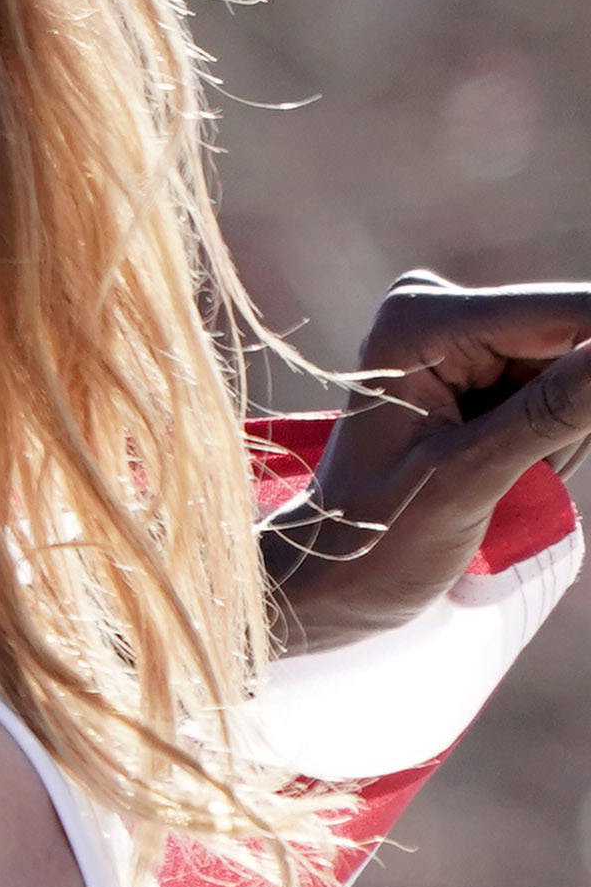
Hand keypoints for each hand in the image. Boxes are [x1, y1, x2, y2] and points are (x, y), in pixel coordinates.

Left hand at [279, 275, 590, 645]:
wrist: (324, 577)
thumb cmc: (371, 542)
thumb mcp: (467, 479)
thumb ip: (556, 410)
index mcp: (421, 321)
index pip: (571, 314)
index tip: (588, 429)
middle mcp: (440, 308)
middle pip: (581, 336)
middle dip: (583, 407)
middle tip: (527, 470)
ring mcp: (460, 335)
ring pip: (582, 366)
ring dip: (568, 431)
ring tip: (507, 478)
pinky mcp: (480, 365)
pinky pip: (565, 387)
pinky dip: (558, 434)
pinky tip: (512, 469)